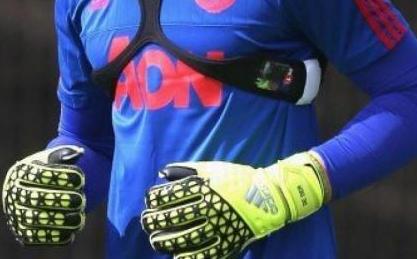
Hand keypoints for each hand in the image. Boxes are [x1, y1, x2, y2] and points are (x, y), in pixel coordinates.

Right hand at [2, 145, 85, 245]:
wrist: (38, 193)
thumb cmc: (51, 173)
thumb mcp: (55, 160)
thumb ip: (64, 154)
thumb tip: (76, 153)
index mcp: (19, 172)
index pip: (38, 174)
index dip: (59, 177)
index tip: (81, 178)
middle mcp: (12, 193)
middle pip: (35, 198)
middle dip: (60, 200)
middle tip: (81, 199)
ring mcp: (15, 214)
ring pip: (35, 219)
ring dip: (60, 220)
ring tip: (79, 218)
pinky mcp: (22, 233)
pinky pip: (38, 237)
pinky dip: (55, 236)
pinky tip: (72, 231)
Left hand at [140, 152, 328, 258]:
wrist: (270, 196)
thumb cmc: (238, 178)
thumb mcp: (212, 167)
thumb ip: (186, 169)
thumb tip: (161, 174)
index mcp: (203, 187)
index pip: (170, 194)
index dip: (154, 198)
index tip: (149, 201)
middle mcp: (208, 207)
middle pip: (173, 217)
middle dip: (155, 221)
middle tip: (146, 223)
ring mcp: (218, 226)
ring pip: (185, 238)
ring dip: (166, 241)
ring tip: (155, 241)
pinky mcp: (228, 242)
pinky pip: (205, 253)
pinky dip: (188, 257)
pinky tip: (177, 257)